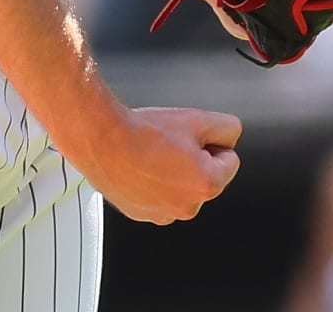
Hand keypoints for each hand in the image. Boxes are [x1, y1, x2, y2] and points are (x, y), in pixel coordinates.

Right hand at [71, 105, 241, 224]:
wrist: (102, 141)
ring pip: (181, 186)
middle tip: (170, 143)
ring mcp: (162, 214)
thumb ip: (227, 128)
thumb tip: (230, 137)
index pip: (229, 159)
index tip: (190, 137)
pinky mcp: (141, 214)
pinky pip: (158, 195)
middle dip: (194, 159)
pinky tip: (140, 166)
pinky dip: (153, 183)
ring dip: (174, 172)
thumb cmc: (144, 133)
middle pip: (205, 175)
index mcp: (207, 185)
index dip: (211, 142)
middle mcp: (187, 207)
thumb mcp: (198, 118)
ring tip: (152, 154)